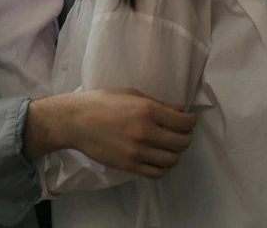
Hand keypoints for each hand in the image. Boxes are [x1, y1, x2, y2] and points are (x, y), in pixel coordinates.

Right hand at [24, 89, 194, 178]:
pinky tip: (160, 157)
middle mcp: (145, 132)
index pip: (182, 122)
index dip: (191, 122)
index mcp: (147, 110)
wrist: (76, 121)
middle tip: (182, 132)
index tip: (189, 119)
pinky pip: (157, 172)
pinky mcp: (129, 166)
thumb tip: (180, 110)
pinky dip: (164, 166)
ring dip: (176, 153)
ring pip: (172, 160)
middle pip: (181, 143)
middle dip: (186, 137)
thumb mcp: (131, 94)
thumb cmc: (102, 101)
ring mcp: (137, 152)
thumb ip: (157, 104)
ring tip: (170, 145)